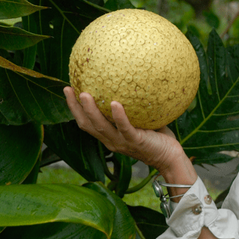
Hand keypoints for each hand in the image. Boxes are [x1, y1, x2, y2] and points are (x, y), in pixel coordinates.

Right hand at [63, 87, 186, 173]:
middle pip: (87, 124)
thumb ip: (135, 106)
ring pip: (101, 127)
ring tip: (84, 94)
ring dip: (91, 111)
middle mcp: (112, 141)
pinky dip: (119, 116)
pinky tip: (115, 103)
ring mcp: (122, 142)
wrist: (170, 157)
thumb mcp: (142, 121)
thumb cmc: (158, 138)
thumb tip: (134, 81)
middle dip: (75, 108)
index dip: (75, 109)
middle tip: (69, 89)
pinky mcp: (136, 141)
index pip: (86, 123)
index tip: (68, 90)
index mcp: (110, 136)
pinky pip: (125, 128)